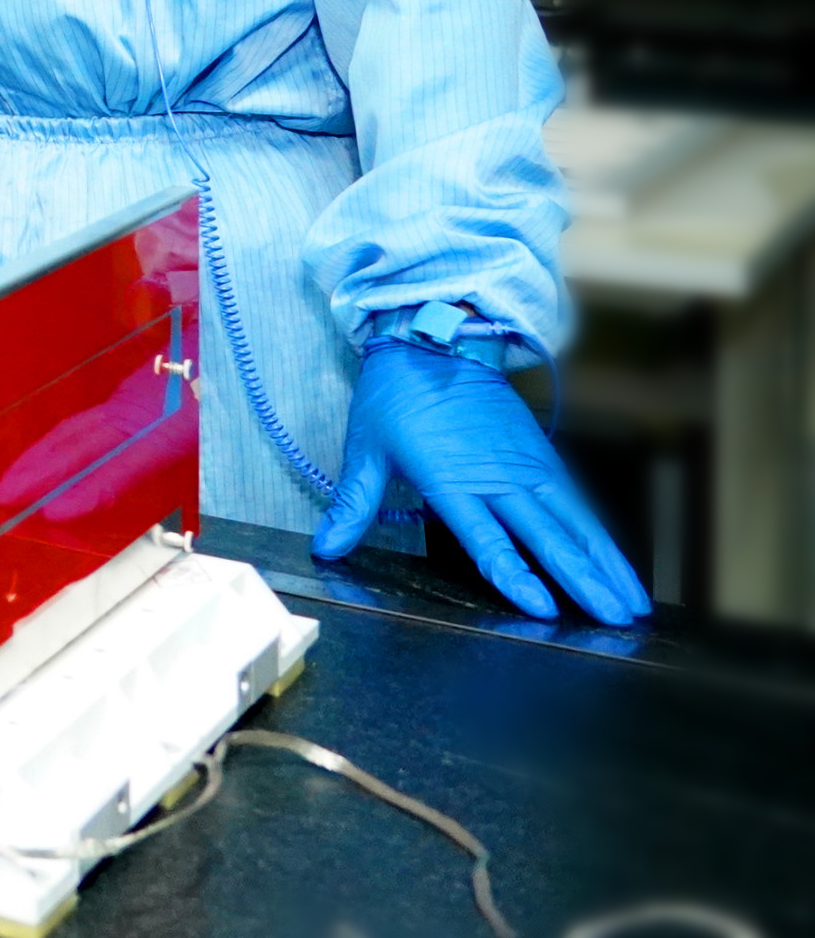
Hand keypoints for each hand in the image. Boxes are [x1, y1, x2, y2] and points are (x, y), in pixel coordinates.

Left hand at [314, 341, 649, 626]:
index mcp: (451, 480)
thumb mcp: (366, 447)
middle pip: (545, 537)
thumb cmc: (395, 396)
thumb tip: (326, 549)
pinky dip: (601, 537)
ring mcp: (527, 467)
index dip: (515, 574)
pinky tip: (619, 566)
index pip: (486, 538)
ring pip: (574, 523)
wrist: (432, 338)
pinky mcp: (543, 457)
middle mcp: (498, 478)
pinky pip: (578, 504)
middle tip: (615, 622)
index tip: (544, 608)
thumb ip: (354, 504)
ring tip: (632, 607)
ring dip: (606, 565)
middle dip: (582, 581)